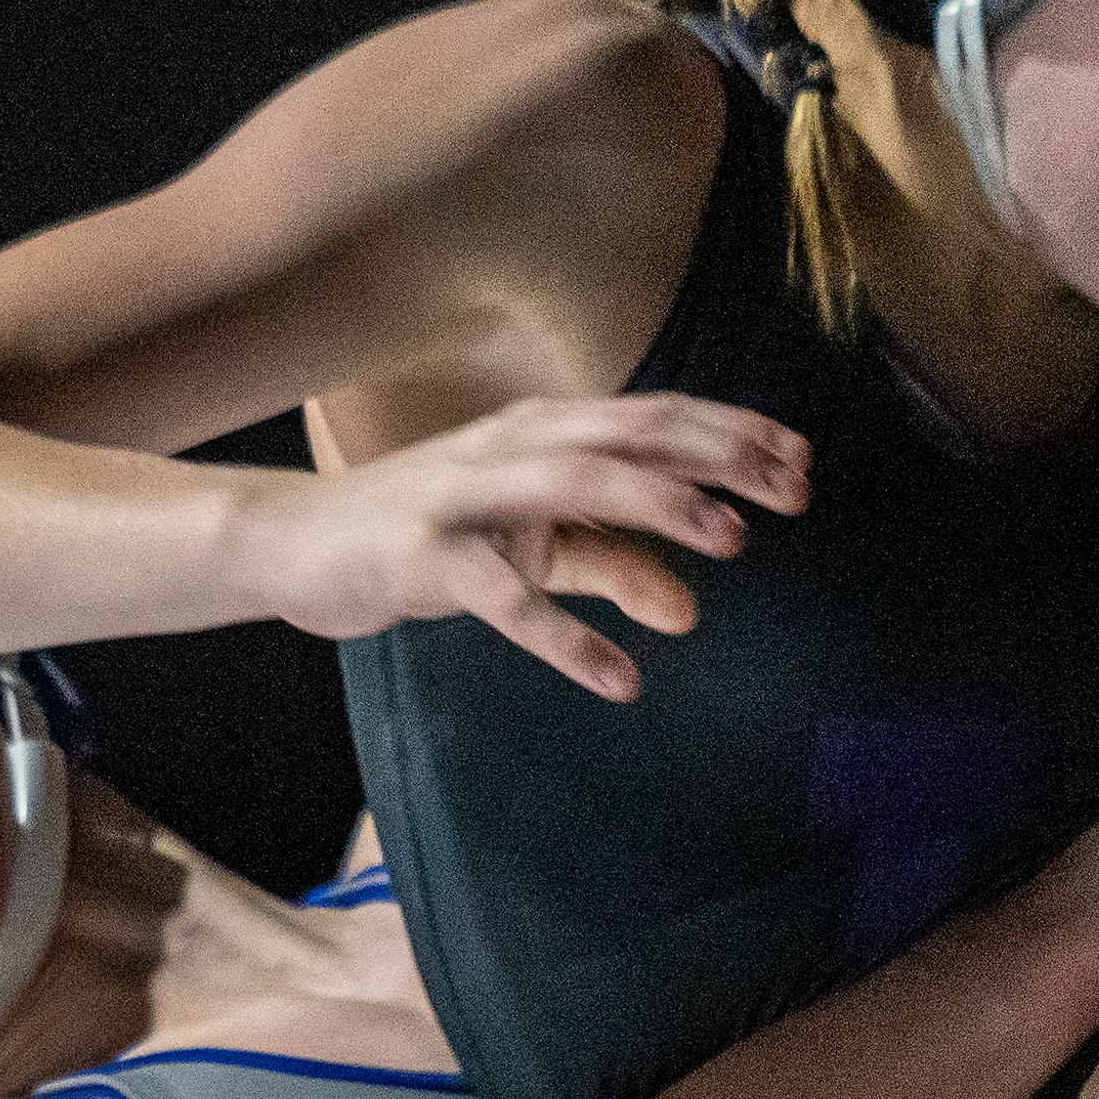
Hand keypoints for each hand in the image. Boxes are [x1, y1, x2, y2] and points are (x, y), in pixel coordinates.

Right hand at [267, 394, 808, 698]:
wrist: (297, 544)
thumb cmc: (430, 538)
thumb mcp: (532, 549)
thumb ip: (610, 564)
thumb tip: (690, 607)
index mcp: (541, 431)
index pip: (653, 418)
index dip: (730, 433)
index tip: (801, 461)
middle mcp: (509, 447)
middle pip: (631, 437)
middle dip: (719, 457)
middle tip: (795, 492)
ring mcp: (464, 496)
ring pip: (577, 485)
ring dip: (659, 508)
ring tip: (733, 544)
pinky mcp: (423, 558)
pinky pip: (505, 599)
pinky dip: (567, 638)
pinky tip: (621, 679)